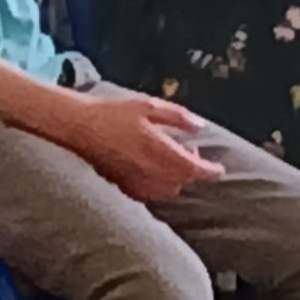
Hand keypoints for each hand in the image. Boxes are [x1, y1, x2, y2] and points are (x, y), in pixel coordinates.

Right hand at [62, 93, 223, 201]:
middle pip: (183, 181)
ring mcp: (137, 183)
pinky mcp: (125, 189)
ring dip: (177, 178)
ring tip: (171, 158)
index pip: (194, 169)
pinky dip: (160, 185)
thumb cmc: (114, 114)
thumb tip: (200, 125)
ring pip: (169, 190)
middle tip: (190, 151)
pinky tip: (153, 169)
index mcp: (160, 151)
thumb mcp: (148, 105)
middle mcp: (151, 172)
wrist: (80, 128)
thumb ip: (177, 116)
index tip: (219, 168)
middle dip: (192, 169)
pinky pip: (151, 194)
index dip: (210, 170)